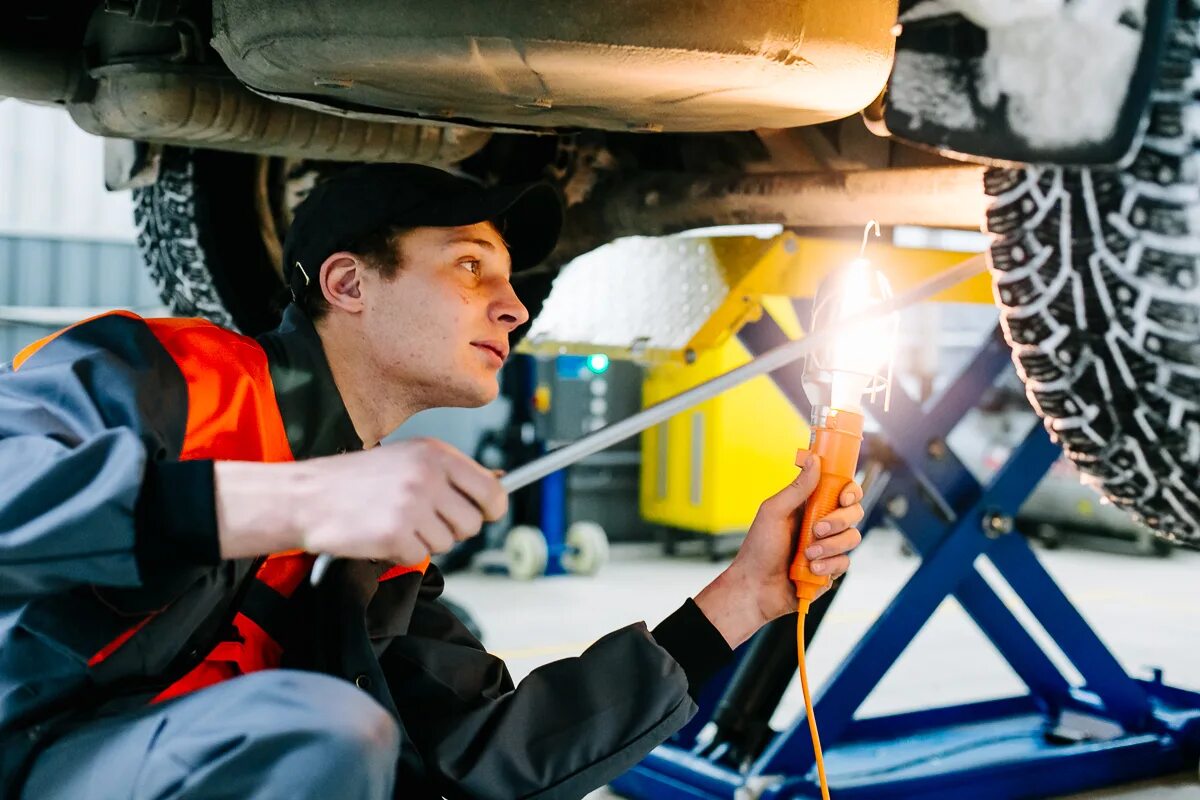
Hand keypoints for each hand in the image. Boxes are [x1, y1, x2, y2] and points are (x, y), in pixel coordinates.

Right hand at [215, 438, 506, 563]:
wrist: (307, 496)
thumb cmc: (357, 480)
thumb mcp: (408, 459)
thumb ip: (450, 473)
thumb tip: (498, 486)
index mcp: (437, 454)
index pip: (492, 491)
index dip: (491, 509)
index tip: (484, 514)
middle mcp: (428, 476)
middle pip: (472, 523)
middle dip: (452, 529)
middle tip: (421, 519)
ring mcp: (413, 505)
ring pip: (448, 543)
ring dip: (425, 540)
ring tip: (395, 521)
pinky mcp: (396, 533)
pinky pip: (420, 557)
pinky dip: (402, 553)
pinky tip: (381, 534)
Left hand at [693, 452, 863, 647]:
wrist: (755, 588)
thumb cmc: (758, 549)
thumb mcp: (774, 512)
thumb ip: (797, 488)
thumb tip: (815, 460)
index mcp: (810, 506)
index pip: (841, 491)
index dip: (850, 491)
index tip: (844, 497)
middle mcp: (822, 525)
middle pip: (854, 513)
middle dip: (840, 521)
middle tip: (818, 529)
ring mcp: (828, 548)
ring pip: (852, 539)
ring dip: (830, 546)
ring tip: (808, 554)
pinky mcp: (830, 570)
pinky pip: (844, 563)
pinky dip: (828, 566)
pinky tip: (810, 570)